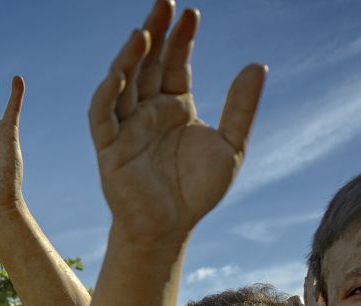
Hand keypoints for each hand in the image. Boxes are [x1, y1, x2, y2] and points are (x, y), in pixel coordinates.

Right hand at [89, 0, 264, 243]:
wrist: (170, 229)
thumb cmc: (196, 192)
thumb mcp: (231, 145)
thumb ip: (241, 107)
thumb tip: (258, 64)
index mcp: (174, 107)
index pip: (173, 63)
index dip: (181, 38)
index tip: (191, 12)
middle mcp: (147, 111)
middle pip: (146, 63)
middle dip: (153, 32)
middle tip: (164, 2)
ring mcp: (125, 127)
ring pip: (122, 82)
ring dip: (129, 56)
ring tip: (143, 31)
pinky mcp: (107, 148)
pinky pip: (102, 114)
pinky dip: (108, 92)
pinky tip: (120, 72)